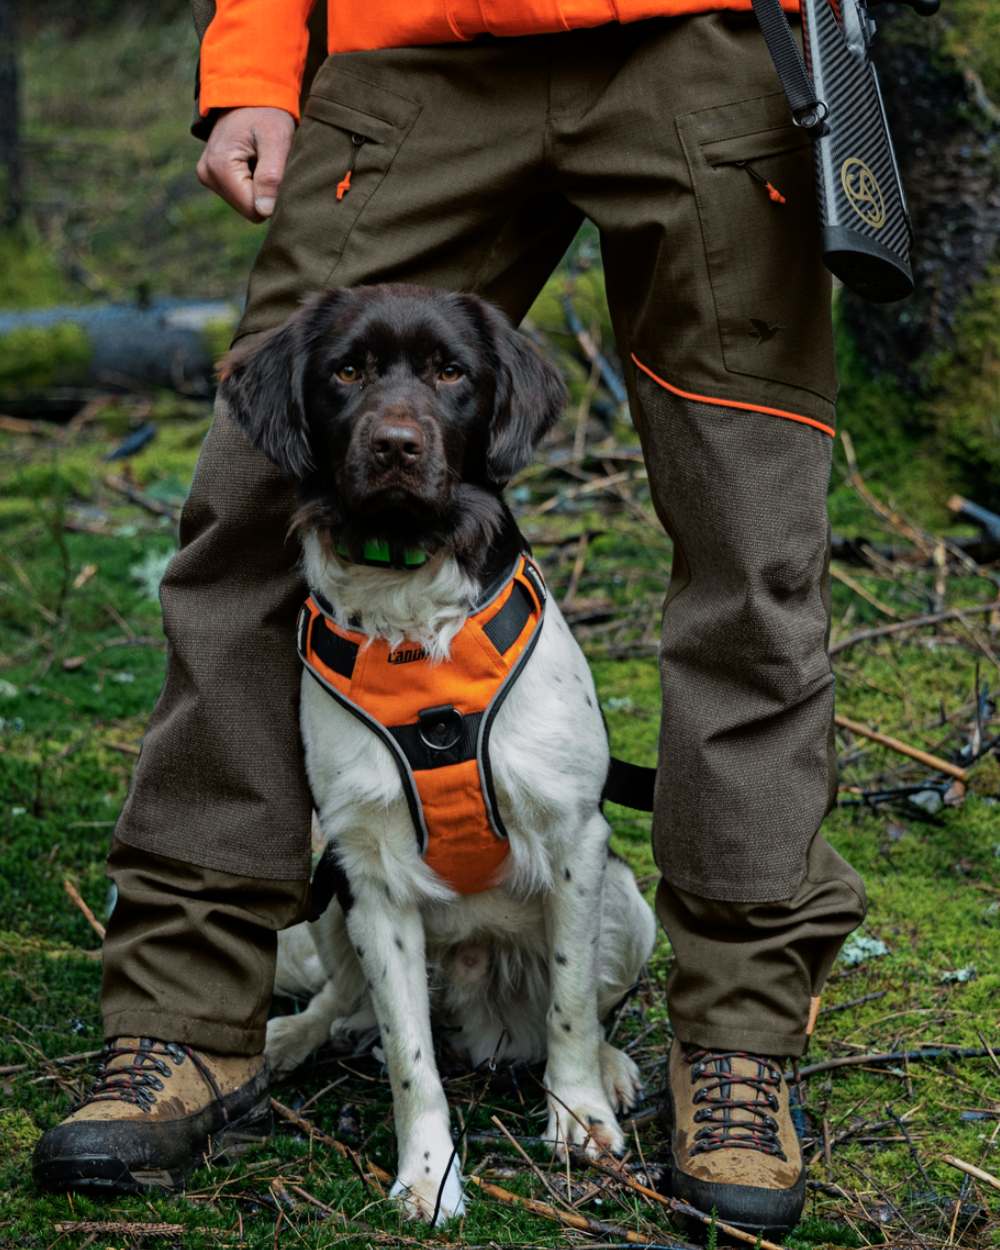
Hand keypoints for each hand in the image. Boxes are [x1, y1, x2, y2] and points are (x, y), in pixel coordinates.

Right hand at [196, 106, 295, 221]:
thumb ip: (271, 176)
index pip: (254, 210)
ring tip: (261, 158)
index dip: (273, 196)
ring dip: (259, 186)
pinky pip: (240, 194)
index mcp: (219, 167)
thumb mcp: (275, 140)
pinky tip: (253, 160)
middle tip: (270, 161)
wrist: (248, 92)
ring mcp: (207, 176)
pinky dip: (252, 182)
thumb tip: (264, 211)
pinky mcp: (211, 176)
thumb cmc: (266, 113)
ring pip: (245, 203)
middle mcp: (207, 174)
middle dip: (265, 191)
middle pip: (248, 209)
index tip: (278, 171)